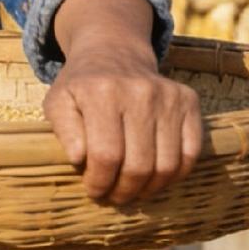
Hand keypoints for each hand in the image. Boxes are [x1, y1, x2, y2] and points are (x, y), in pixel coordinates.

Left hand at [42, 46, 204, 204]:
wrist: (114, 52)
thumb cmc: (82, 86)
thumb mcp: (58, 102)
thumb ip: (64, 131)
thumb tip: (79, 159)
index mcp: (102, 93)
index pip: (106, 156)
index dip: (99, 182)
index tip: (94, 190)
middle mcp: (140, 92)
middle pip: (139, 165)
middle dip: (123, 191)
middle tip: (113, 197)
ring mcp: (168, 96)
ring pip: (167, 165)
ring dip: (149, 189)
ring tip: (133, 191)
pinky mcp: (189, 101)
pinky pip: (190, 152)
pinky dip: (175, 175)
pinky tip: (155, 179)